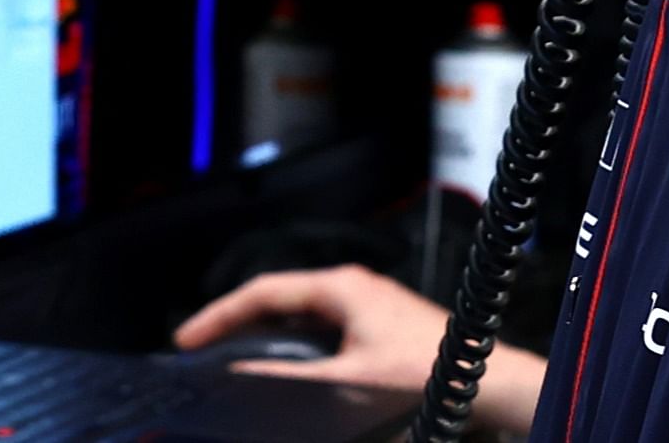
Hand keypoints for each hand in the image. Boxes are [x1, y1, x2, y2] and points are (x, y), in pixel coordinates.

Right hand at [173, 264, 547, 429]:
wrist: (481, 376)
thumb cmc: (424, 373)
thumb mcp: (346, 383)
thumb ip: (289, 379)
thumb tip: (241, 375)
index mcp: (341, 286)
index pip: (263, 291)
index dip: (219, 315)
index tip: (187, 339)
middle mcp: (350, 286)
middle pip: (277, 296)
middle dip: (235, 320)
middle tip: (199, 348)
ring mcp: (363, 302)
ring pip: (297, 311)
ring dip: (262, 332)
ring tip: (226, 355)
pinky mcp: (373, 321)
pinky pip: (318, 324)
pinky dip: (289, 340)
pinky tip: (277, 364)